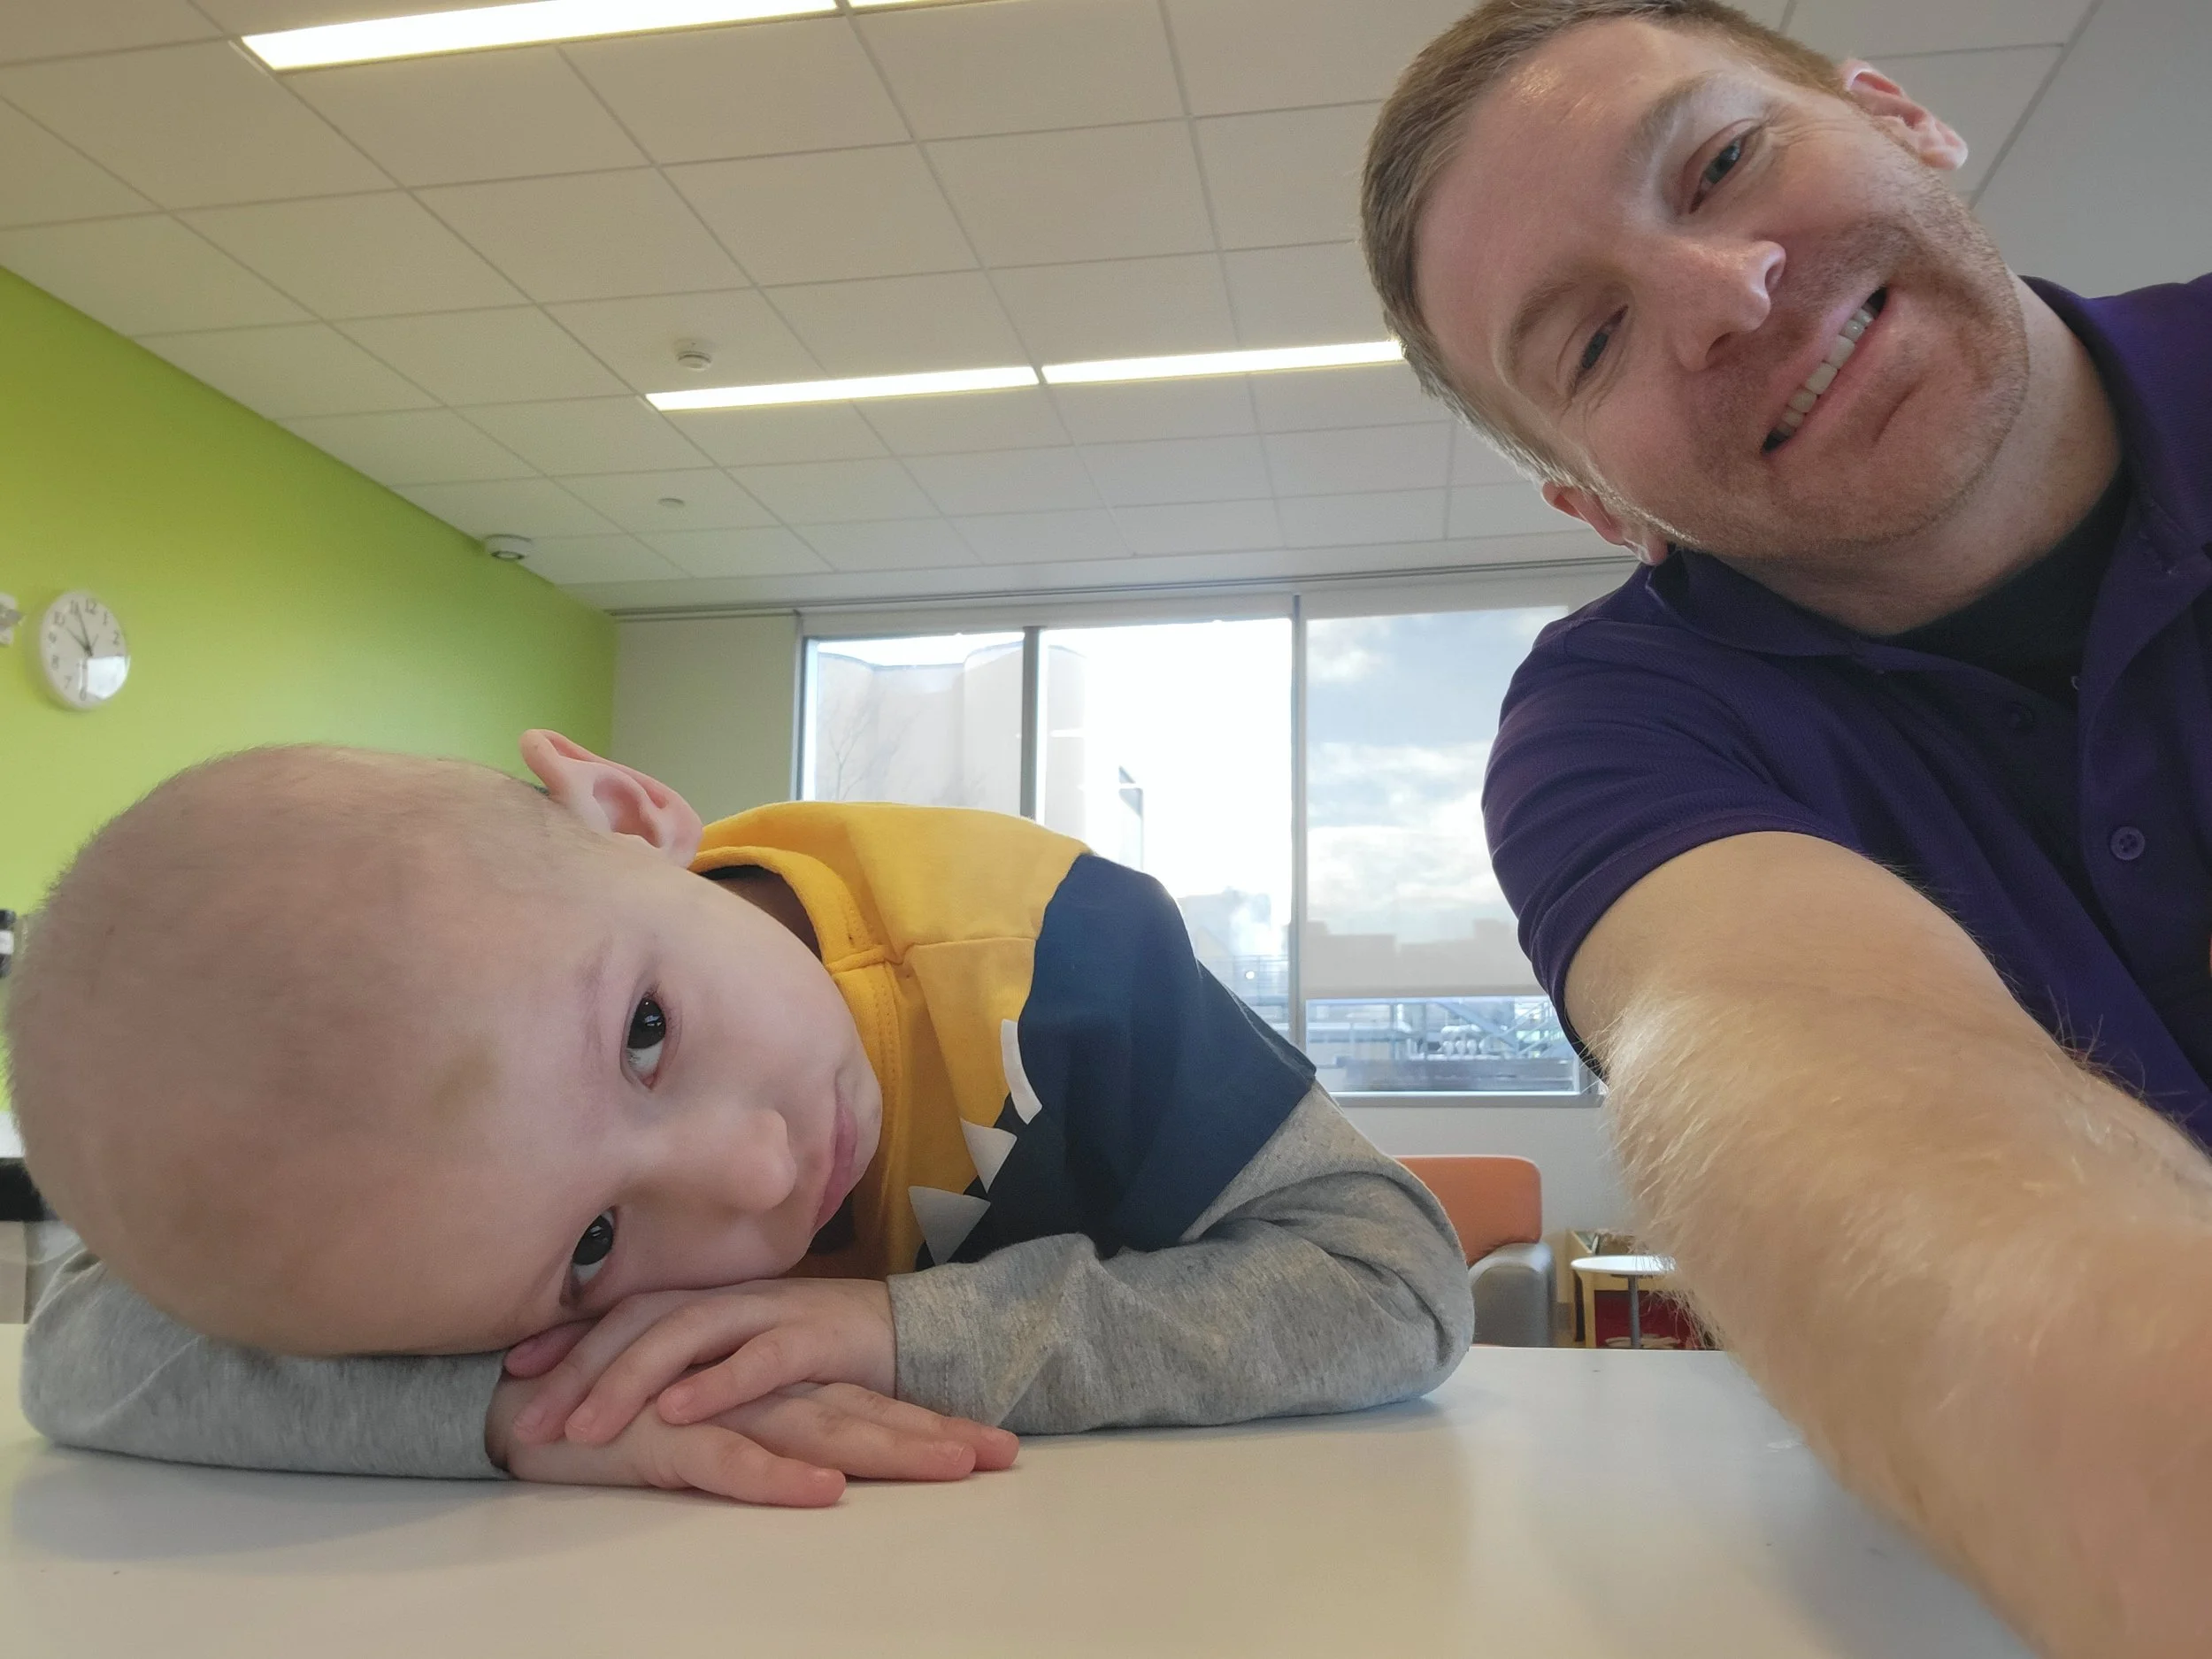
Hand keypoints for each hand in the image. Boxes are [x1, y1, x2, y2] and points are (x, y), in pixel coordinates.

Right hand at [490, 1374, 1016, 1506]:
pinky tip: (824, 1492)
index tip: (1000, 1447)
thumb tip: (836, 1462)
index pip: (868, 1404)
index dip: (933, 1422)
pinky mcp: (667, 1439)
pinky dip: (779, 1477)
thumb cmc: (625, 1417)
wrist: (525, 1403)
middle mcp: (756, 1391)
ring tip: (947, 1468)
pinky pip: (732, 1461)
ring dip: (884, 1450)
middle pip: (862, 1414)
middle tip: (1005, 1455)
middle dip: (936, 1436)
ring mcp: (714, 1410)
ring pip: (815, 1430)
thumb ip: (771, 1433)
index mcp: (771, 1387)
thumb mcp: (714, 1427)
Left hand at [505, 1279, 899, 1447]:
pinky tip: (677, 1410)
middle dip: (578, 1368)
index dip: (568, 1335)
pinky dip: (717, 1384)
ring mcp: (770, 1311)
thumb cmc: (817, 1351)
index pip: (623, 1308)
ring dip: (629, 1379)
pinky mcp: (815, 1336)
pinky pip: (760, 1359)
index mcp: (709, 1298)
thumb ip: (691, 1361)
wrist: (909, 1331)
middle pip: (640, 1320)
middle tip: (524, 1420)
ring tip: (583, 1426)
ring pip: (686, 1334)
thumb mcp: (742, 1352)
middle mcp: (730, 1296)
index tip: (513, 1370)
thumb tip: (619, 1389)